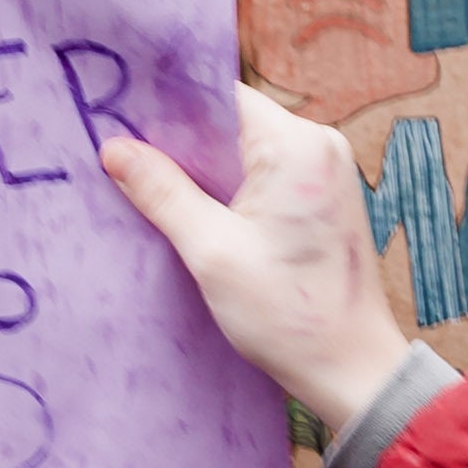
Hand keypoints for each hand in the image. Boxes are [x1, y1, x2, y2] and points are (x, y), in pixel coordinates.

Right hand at [101, 84, 410, 427]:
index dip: (169, 110)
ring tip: (161, 198)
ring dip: (206, 174)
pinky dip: (232, 193)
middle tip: (130, 168)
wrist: (353, 369)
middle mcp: (319, 146)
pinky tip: (201, 220)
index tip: (124, 126)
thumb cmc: (288, 313)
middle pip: (232, 123)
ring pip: (246, 152)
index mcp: (297, 145)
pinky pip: (266, 177)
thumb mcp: (211, 251)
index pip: (221, 98)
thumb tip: (114, 148)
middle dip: (183, 146)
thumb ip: (162, 192)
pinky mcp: (324, 200)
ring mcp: (326, 173)